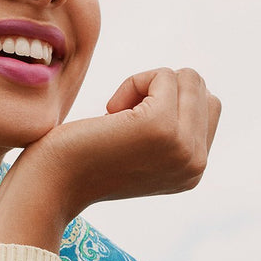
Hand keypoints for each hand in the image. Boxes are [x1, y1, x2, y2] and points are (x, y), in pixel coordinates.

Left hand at [0, 68, 221, 251]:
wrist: (50, 184)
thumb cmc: (81, 161)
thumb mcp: (139, 151)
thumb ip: (171, 129)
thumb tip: (191, 85)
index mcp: (193, 170)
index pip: (209, 107)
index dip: (167, 102)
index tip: (130, 126)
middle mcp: (196, 163)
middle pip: (201, 89)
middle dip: (160, 89)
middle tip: (121, 118)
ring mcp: (182, 146)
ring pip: (187, 79)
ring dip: (146, 85)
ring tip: (116, 116)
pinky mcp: (161, 126)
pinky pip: (164, 76)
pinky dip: (132, 83)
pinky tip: (109, 113)